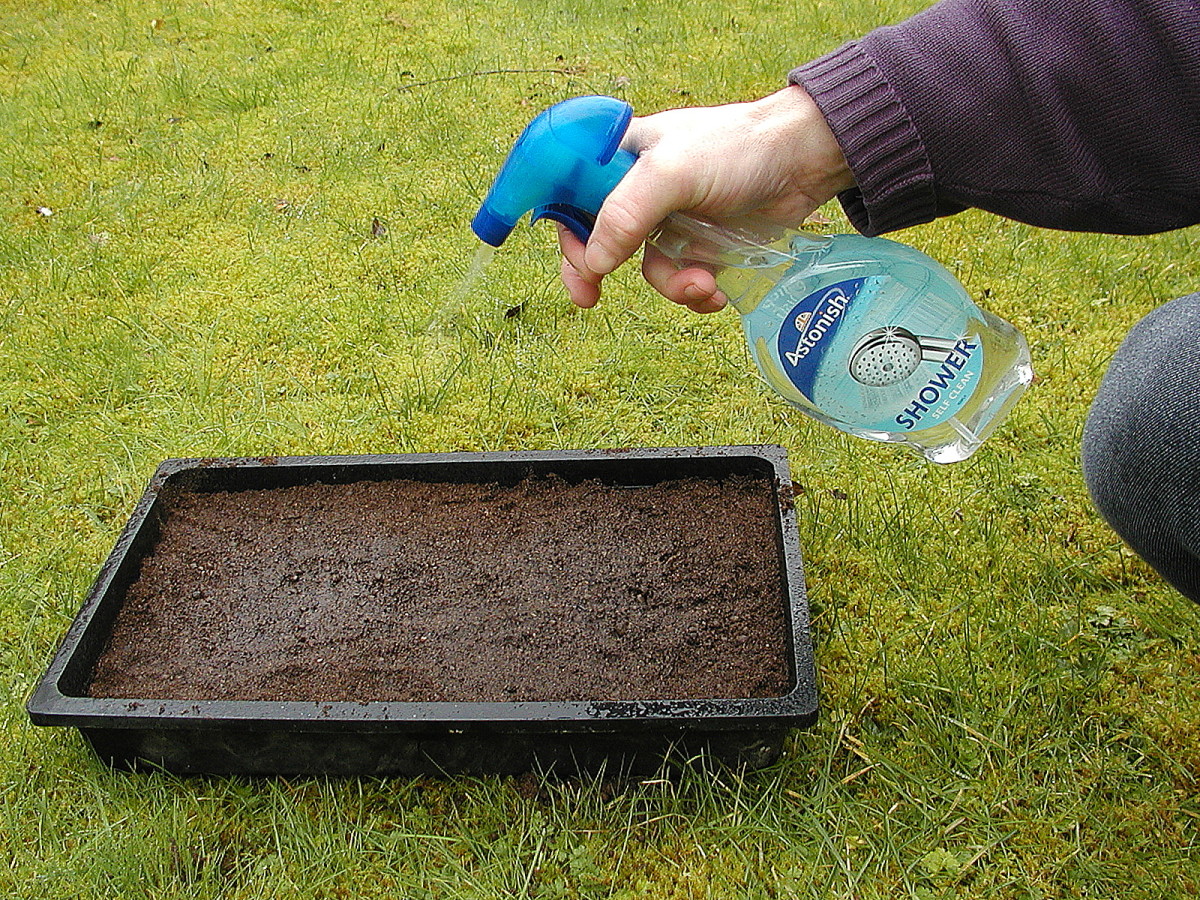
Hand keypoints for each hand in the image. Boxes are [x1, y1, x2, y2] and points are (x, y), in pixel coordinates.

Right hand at [558, 85, 853, 312]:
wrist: (802, 161)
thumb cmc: (735, 149)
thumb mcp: (673, 173)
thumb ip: (627, 214)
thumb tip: (594, 264)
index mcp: (621, 157)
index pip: (572, 196)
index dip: (568, 231)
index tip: (577, 262)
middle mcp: (641, 188)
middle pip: (600, 240)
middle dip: (599, 272)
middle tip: (589, 299)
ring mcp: (671, 219)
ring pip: (648, 269)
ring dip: (672, 286)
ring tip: (704, 283)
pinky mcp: (702, 245)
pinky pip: (682, 280)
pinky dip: (696, 293)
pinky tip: (717, 290)